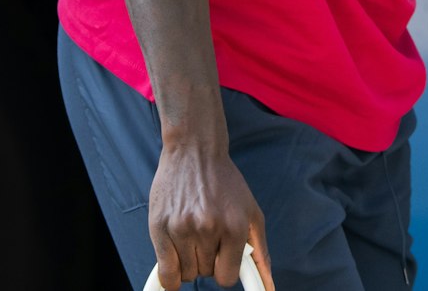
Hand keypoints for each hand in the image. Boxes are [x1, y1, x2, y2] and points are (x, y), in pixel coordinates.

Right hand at [148, 143, 273, 290]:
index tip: (223, 257)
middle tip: (207, 237)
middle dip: (208, 261)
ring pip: (186, 274)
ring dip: (190, 263)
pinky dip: (171, 274)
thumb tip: (269, 289)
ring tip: (192, 238)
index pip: (226, 277)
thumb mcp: (251, 214)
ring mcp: (181, 228)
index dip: (225, 269)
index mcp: (234, 226)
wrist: (195, 152)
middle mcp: (207, 228)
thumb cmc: (226, 184)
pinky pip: (165, 273)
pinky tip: (176, 257)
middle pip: (205, 274)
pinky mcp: (159, 227)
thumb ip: (260, 254)